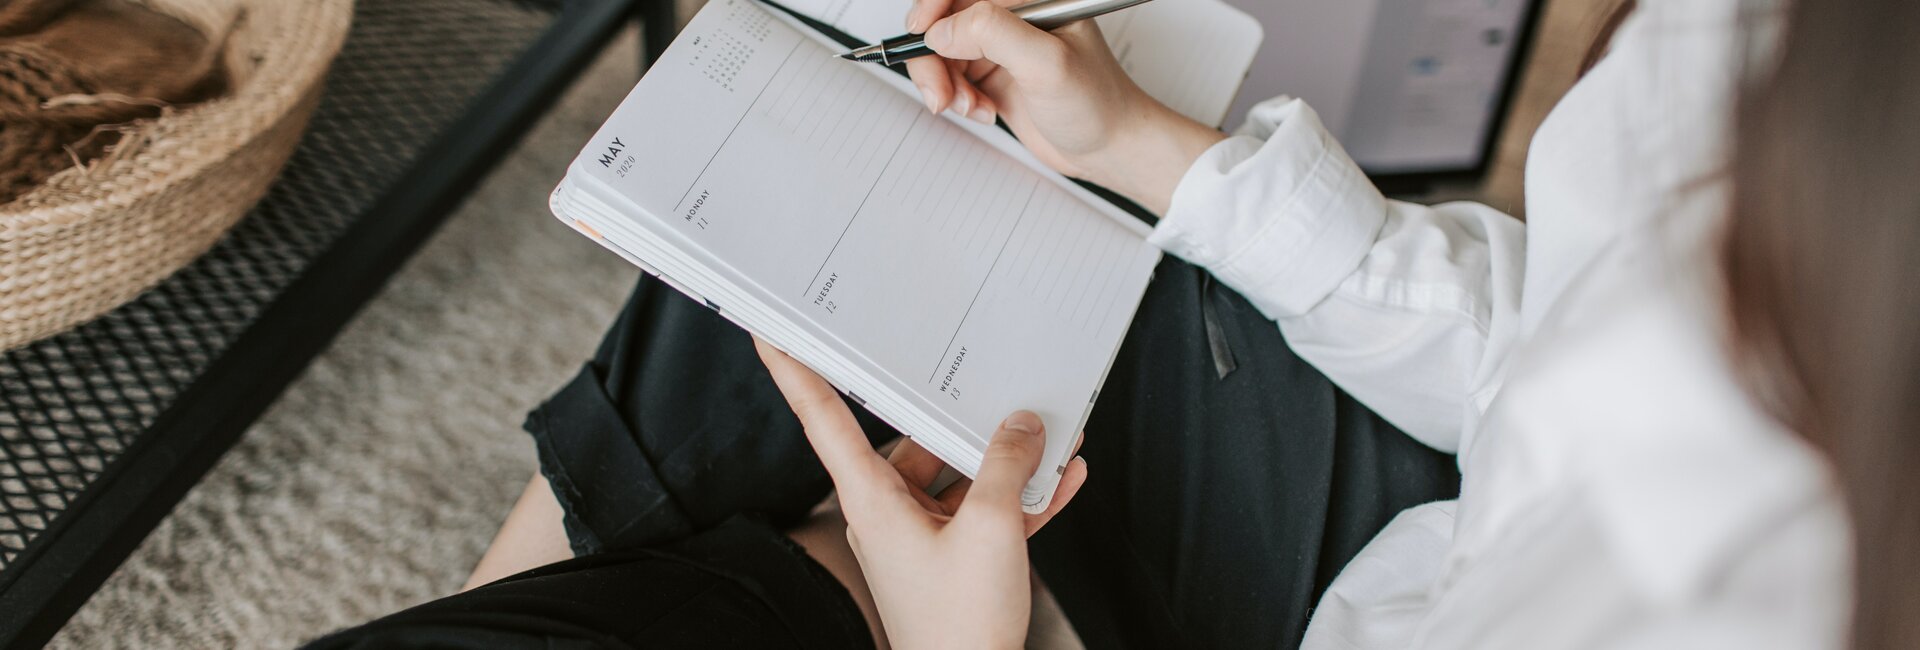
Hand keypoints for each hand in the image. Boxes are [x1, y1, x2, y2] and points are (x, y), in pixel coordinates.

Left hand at [755, 338, 1088, 648]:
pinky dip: (1020, 496)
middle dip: (962, 417)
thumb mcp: (993, 529)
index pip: (821, 417)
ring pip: (959, 475)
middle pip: (915, 440)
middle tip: (991, 382)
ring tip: (1050, 436)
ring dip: (1006, 461)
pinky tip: (1060, 478)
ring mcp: (920, 535)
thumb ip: (1005, 466)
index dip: (794, 370)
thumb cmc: (961, 624)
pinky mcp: (951, 557)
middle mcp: (887, 511)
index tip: (772, 331)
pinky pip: (984, 510)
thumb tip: (1020, 426)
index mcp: (871, 497)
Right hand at [902, 0, 1225, 212]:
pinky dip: (957, 99)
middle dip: (934, 59)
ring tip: (970, 107)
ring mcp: (1001, 47)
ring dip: (945, 84)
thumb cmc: (1099, 102)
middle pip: (944, 21)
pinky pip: (953, 78)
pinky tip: (982, 111)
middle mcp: (1013, 18)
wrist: (1111, 148)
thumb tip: (944, 29)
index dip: (933, 7)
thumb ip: (993, 33)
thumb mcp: (1047, 63)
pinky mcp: (994, 75)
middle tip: (941, 93)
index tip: (920, 32)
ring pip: (942, 53)